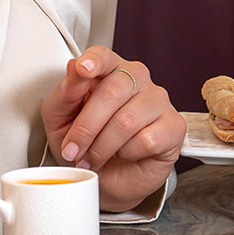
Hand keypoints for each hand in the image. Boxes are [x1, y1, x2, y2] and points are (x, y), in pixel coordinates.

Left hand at [41, 48, 186, 211]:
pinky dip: (127, 153)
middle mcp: (137, 79)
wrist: (107, 179)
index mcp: (109, 70)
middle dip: (86, 127)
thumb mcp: (60, 120)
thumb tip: (73, 69)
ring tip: (93, 158)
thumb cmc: (86, 144)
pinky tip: (124, 154)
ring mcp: (158, 101)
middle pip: (111, 91)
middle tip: (73, 149)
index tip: (83, 69)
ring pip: (127, 120)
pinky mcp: (174, 126)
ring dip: (102, 147)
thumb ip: (65, 93)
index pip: (104, 56)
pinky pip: (147, 140)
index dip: (94, 61)